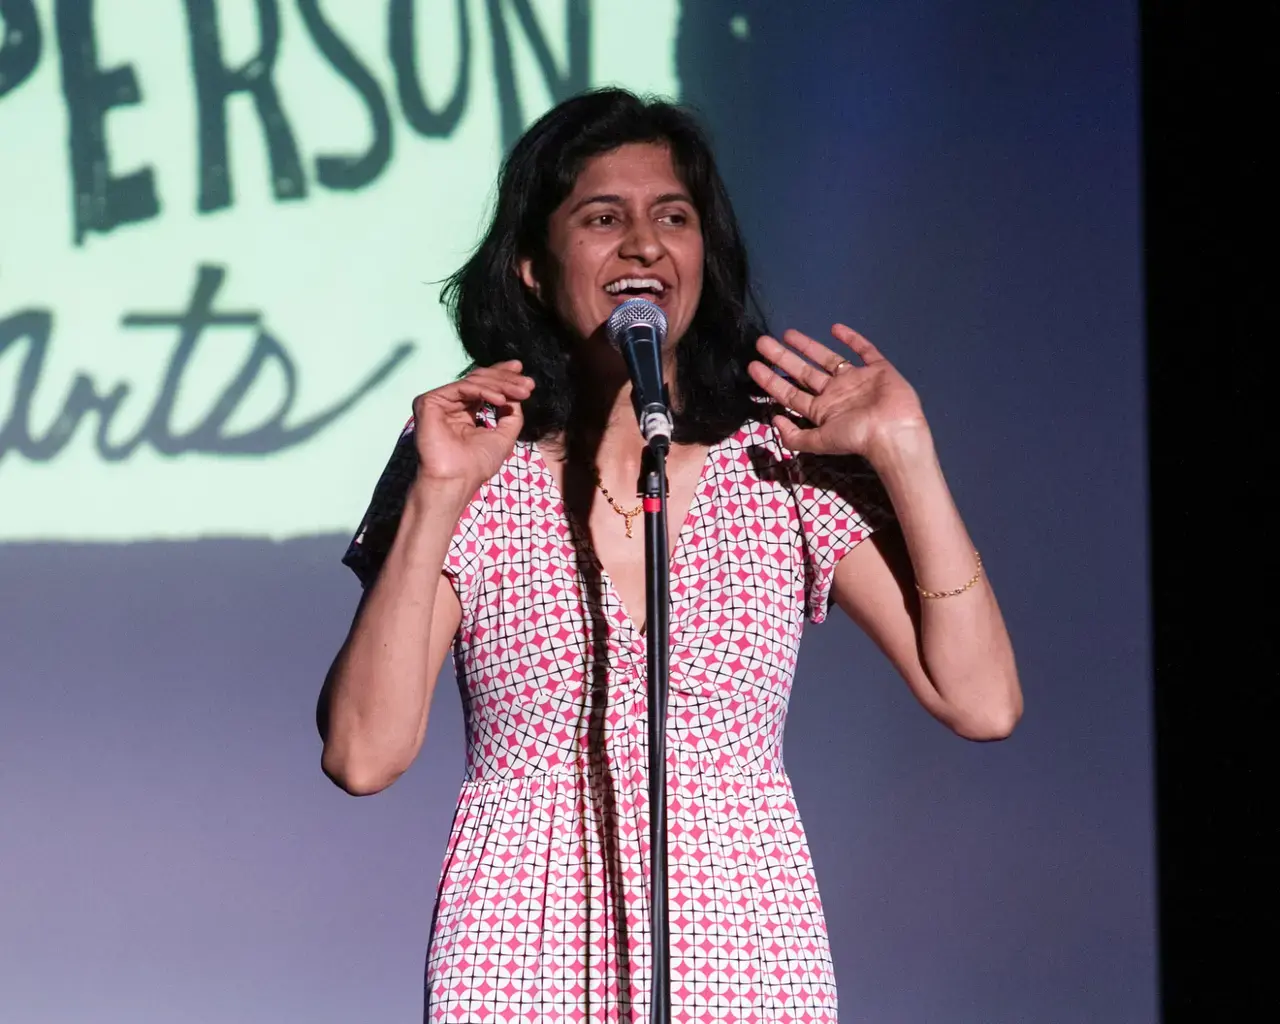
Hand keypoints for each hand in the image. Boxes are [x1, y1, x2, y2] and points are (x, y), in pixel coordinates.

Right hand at [411, 360, 532, 491]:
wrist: (457, 479)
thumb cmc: (477, 465)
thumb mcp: (504, 436)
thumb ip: (511, 414)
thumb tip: (517, 395)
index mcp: (465, 413)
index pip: (484, 388)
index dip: (504, 379)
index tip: (528, 380)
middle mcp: (451, 405)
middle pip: (480, 380)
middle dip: (507, 379)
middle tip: (529, 384)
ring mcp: (439, 402)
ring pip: (473, 381)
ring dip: (501, 385)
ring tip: (521, 392)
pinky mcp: (429, 401)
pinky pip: (462, 388)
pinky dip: (484, 391)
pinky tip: (501, 400)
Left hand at [748, 325, 928, 462]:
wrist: (894, 430)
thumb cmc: (856, 436)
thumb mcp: (819, 442)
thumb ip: (795, 436)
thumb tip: (774, 421)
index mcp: (822, 410)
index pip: (790, 392)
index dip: (771, 380)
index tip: (753, 365)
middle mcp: (836, 393)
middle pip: (803, 372)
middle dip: (782, 357)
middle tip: (762, 341)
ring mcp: (856, 380)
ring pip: (827, 359)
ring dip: (808, 346)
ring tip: (787, 333)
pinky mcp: (878, 369)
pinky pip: (864, 350)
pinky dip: (852, 339)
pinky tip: (835, 328)